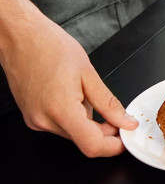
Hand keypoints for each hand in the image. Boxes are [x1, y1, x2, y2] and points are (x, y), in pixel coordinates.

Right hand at [1, 13, 137, 156]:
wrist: (19, 37)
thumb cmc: (49, 47)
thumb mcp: (88, 74)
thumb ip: (108, 104)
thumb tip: (125, 122)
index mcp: (61, 110)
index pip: (92, 146)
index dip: (113, 146)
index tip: (126, 139)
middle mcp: (44, 120)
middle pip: (83, 140)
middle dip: (104, 132)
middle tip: (118, 115)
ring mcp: (35, 120)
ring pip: (72, 133)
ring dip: (88, 122)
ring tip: (86, 93)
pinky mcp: (31, 116)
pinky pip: (59, 125)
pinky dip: (73, 116)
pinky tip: (73, 95)